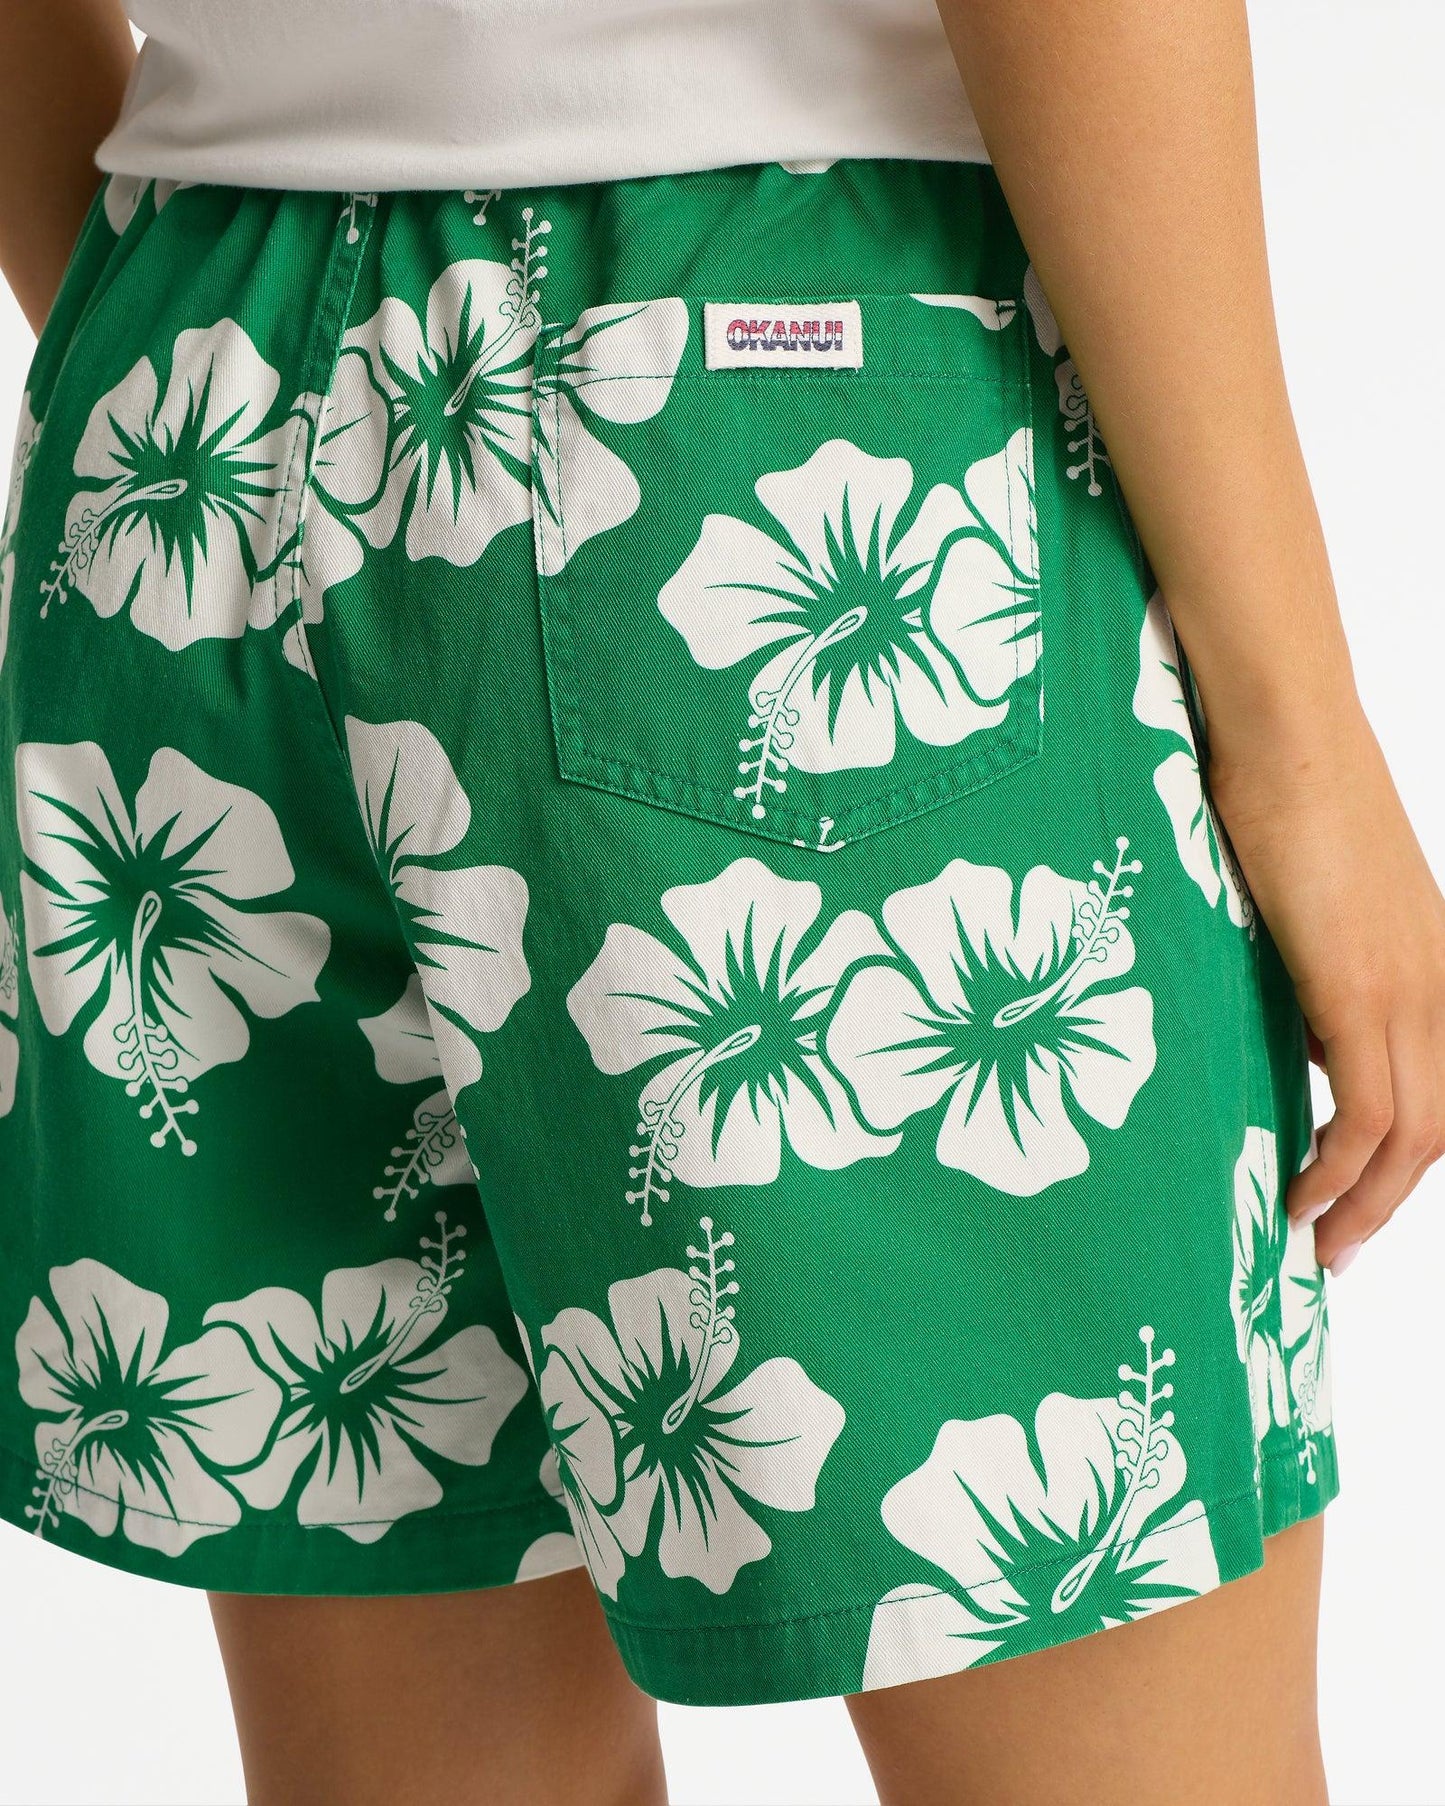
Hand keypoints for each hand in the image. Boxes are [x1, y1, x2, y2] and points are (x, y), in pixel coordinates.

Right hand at [1211, 708, 1444, 1270]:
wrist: (1287, 731)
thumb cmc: (1284, 791)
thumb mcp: (1315, 900)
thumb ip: (1322, 972)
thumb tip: (1306, 1038)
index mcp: (1434, 960)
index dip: (1407, 1159)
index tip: (1356, 1200)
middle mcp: (1441, 981)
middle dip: (1390, 1202)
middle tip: (1334, 1247)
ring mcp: (1412, 985)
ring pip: (1421, 1134)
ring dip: (1370, 1204)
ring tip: (1317, 1242)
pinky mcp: (1363, 986)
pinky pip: (1373, 1112)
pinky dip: (1342, 1171)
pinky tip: (1303, 1194)